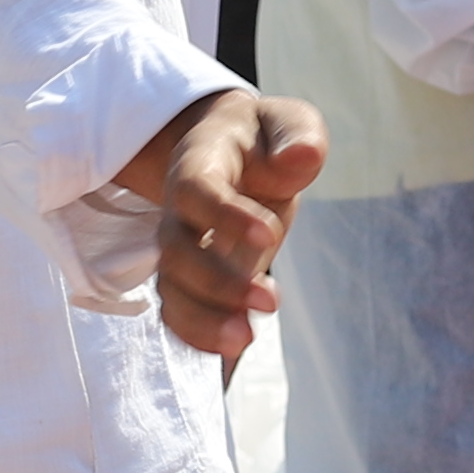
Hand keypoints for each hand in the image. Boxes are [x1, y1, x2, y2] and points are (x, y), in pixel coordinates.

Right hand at [119, 88, 328, 363]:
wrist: (235, 154)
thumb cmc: (266, 140)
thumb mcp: (289, 123)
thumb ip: (298, 136)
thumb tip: (302, 160)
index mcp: (200, 164)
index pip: (198, 191)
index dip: (225, 215)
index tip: (270, 236)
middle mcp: (179, 211)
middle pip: (175, 251)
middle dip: (216, 283)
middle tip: (271, 302)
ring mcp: (182, 249)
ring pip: (171, 290)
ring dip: (202, 321)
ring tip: (245, 340)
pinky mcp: (193, 280)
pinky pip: (180, 313)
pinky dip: (197, 336)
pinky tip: (231, 349)